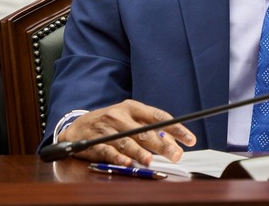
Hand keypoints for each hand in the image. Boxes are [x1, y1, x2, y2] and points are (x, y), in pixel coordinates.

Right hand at [58, 100, 196, 165]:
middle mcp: (120, 115)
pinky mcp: (94, 141)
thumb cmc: (111, 124)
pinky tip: (126, 162)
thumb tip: (174, 145)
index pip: (159, 117)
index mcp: (133, 107)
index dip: (176, 128)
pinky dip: (117, 157)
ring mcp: (106, 129)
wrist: (78, 127)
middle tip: (176, 155)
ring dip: (139, 152)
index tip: (190, 139)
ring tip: (150, 161)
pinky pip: (107, 150)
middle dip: (162, 144)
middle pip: (144, 131)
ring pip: (126, 141)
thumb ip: (151, 131)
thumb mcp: (130, 121)